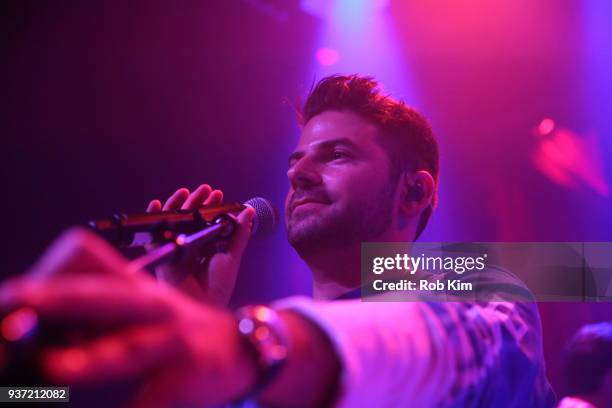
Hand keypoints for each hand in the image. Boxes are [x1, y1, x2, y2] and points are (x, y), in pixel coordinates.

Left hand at [0, 228, 256, 407]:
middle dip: (65, 299)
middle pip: (108, 301)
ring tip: (53, 367)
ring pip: (130, 348)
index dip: (56, 282)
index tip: (16, 291)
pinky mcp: (189, 375)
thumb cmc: (183, 330)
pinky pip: (153, 401)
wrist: (243, 347)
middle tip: (21, 300)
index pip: (96, 279)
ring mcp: (175, 341)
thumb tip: (47, 338)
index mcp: (142, 293)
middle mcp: (157, 309)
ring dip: (91, 358)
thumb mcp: (150, 309)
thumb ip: (107, 315)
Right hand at [146, 184, 254, 305]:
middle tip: (205, 189)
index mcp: (207, 244)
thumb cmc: (219, 285)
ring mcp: (176, 249)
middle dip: (196, 201)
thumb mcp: (232, 256)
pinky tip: (158, 204)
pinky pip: (154, 235)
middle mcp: (190, 245)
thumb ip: (240, 233)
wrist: (203, 305)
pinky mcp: (163, 255)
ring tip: (185, 192)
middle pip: (190, 217)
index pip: (207, 219)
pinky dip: (154, 219)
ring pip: (174, 221)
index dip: (211, 205)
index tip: (218, 194)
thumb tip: (249, 211)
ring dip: (177, 205)